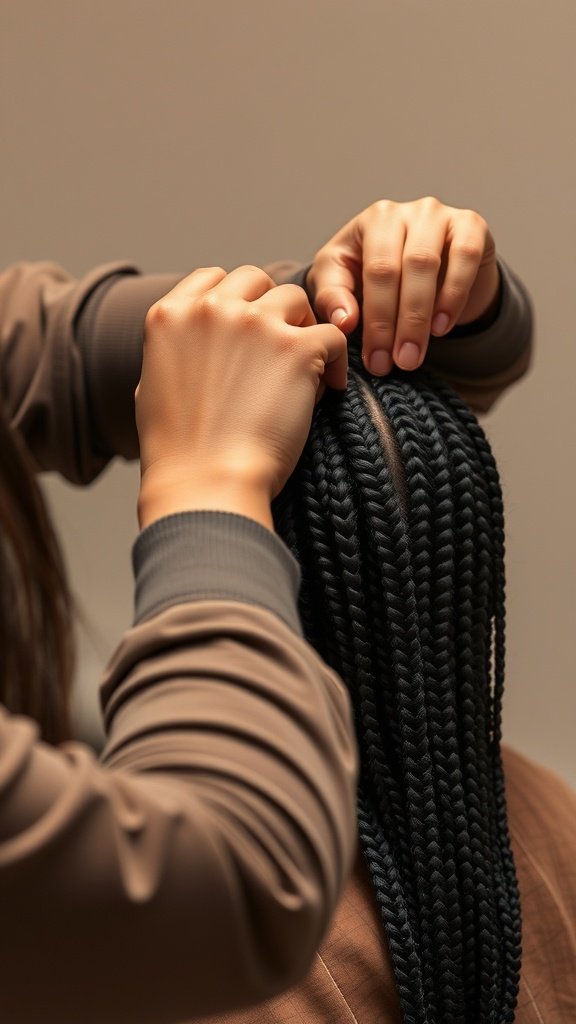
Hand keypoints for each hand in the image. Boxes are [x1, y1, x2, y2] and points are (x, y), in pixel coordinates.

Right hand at [136, 266, 346, 528]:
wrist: (207, 484)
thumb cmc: (178, 451)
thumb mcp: (151, 388)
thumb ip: (175, 350)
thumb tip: (194, 344)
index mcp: (170, 315)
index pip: (213, 277)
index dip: (236, 299)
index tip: (248, 329)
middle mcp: (211, 309)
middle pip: (256, 279)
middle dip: (271, 307)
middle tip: (281, 347)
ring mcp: (255, 324)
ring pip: (297, 299)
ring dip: (303, 328)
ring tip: (305, 370)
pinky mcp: (296, 349)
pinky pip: (333, 333)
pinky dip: (336, 360)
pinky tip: (329, 388)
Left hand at [306, 197, 499, 374]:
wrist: (430, 268)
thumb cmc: (376, 272)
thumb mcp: (342, 282)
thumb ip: (333, 298)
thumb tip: (344, 322)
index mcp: (373, 221)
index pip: (375, 272)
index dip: (376, 320)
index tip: (376, 360)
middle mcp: (406, 212)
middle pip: (401, 268)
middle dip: (399, 324)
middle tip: (400, 363)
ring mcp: (440, 215)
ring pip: (430, 264)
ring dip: (423, 315)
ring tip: (416, 353)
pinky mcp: (471, 225)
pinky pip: (467, 257)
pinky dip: (455, 296)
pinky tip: (442, 327)